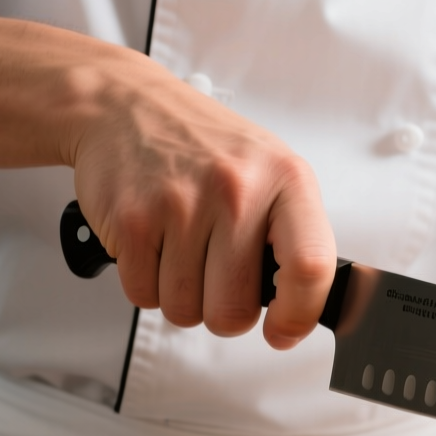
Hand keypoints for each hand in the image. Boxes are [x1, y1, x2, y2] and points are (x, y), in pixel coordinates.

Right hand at [69, 65, 337, 348]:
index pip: (309, 268)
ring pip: (185, 310)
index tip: (283, 331)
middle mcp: (236, 190)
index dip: (298, 315)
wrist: (126, 105)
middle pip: (234, 310)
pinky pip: (143, 296)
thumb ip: (294, 235)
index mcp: (286, 180)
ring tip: (182, 250)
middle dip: (223, 311)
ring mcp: (181, 204)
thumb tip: (301, 307)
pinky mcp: (132, 220)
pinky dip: (146, 284)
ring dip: (182, 297)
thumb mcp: (271, 173)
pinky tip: (154, 245)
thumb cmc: (205, 147)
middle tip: (216, 277)